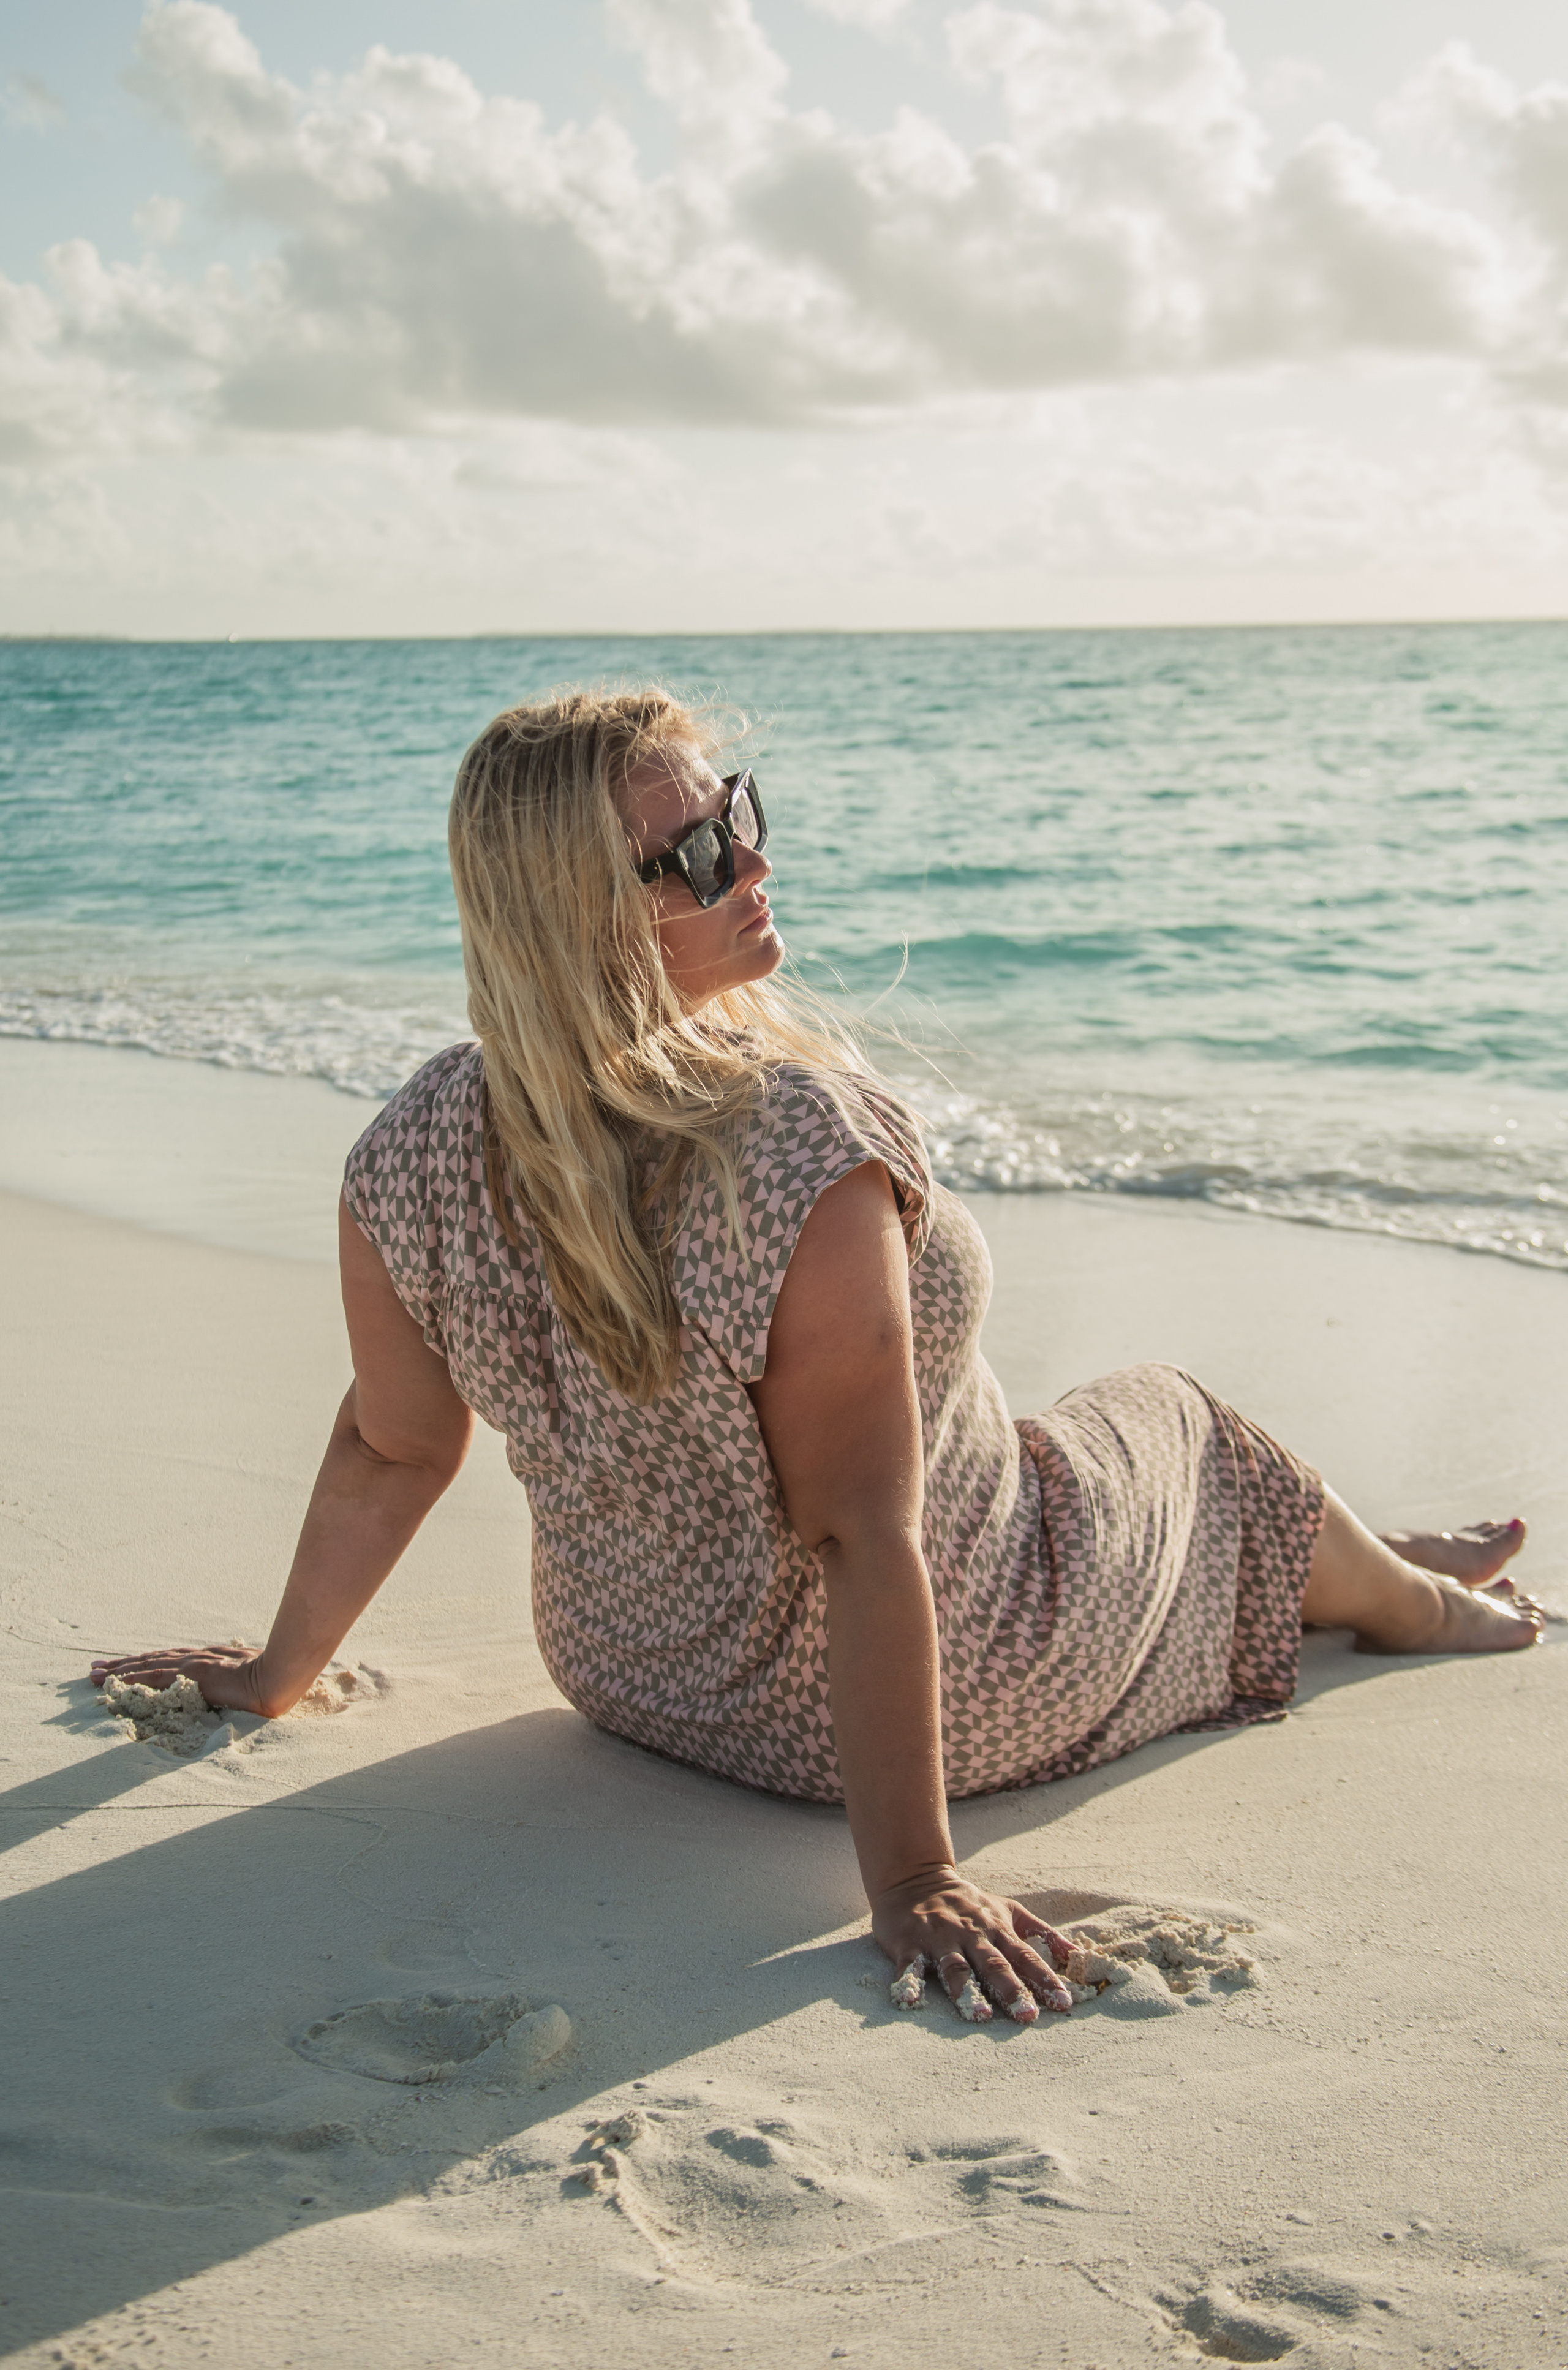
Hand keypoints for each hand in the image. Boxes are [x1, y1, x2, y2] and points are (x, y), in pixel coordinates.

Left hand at [90, 1644, 266, 1715]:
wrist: (277, 1678)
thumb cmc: (272, 1679)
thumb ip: (238, 1681)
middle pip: (151, 1659)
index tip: (125, 1668)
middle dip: (122, 1666)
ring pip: (147, 1666)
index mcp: (209, 1659)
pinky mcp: (190, 1675)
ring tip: (94, 1676)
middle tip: (95, 1669)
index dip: (145, 1664)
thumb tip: (239, 1689)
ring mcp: (192, 1665)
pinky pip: (155, 1677)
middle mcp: (196, 1658)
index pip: (169, 1661)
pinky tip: (116, 1683)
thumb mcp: (250, 1678)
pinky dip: (133, 1679)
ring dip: (118, 1671)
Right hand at [872, 1864, 1075, 2020]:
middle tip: (1027, 2016)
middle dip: (1011, 1990)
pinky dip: (908, 1982)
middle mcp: (970, 1935)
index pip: (1025, 1957)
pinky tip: (909, 2000)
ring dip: (967, 1991)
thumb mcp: (1009, 1911)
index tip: (1064, 2003)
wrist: (915, 1878)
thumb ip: (1042, 1934)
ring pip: (955, 1968)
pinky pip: (909, 1966)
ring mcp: (939, 1939)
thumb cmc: (969, 1903)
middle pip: (993, 1964)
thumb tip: (1078, 1956)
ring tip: (980, 2015)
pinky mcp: (908, 1944)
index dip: (1044, 1979)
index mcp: (995, 1930)